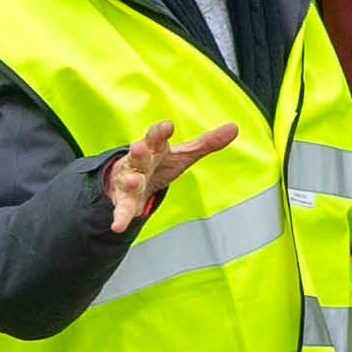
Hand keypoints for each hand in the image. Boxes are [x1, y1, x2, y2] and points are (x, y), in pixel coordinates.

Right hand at [100, 119, 236, 238]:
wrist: (129, 180)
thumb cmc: (159, 163)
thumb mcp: (184, 154)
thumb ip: (207, 142)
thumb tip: (234, 127)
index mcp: (155, 147)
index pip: (156, 136)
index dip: (161, 131)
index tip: (167, 126)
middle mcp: (139, 162)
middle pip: (139, 154)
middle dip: (139, 150)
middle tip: (139, 146)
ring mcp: (129, 181)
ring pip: (129, 180)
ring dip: (130, 180)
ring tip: (132, 181)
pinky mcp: (124, 201)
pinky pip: (122, 209)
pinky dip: (119, 217)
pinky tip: (117, 225)